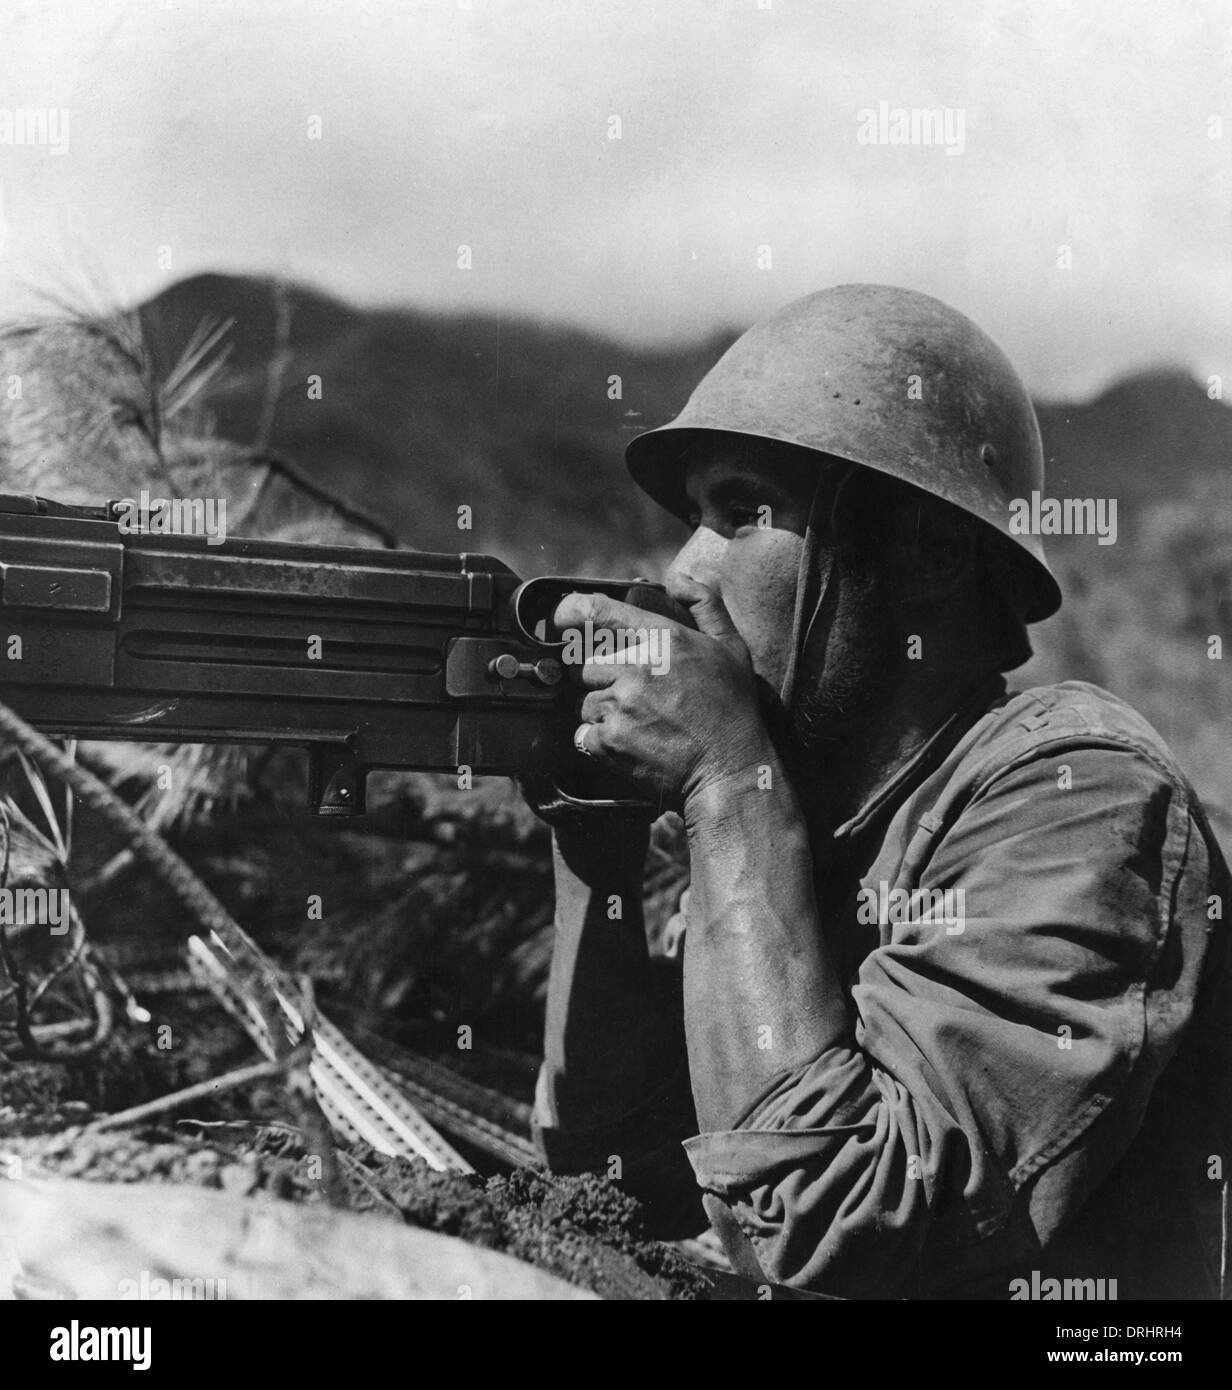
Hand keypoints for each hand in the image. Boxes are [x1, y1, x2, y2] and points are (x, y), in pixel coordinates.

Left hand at [554, 577, 771, 813]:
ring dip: (603, 712)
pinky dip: (600, 742)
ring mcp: (620, 705)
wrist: (730, 769)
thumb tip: (677, 578)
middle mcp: (637, 667)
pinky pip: (584, 734)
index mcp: (662, 638)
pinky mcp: (609, 741)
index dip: (568, 612)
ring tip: (639, 724)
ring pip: (585, 701)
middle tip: (633, 698)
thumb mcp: (730, 646)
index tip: (559, 620)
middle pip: (585, 664)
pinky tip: (633, 744)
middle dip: (601, 679)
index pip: (597, 611)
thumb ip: (704, 605)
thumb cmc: (732, 708)